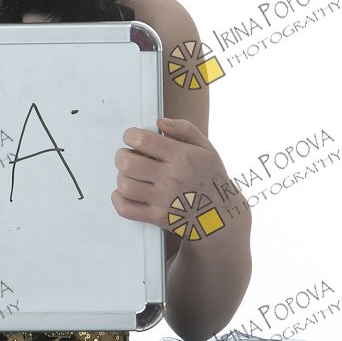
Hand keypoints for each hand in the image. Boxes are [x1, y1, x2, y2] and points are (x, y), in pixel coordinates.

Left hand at [112, 117, 241, 234]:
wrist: (223, 215)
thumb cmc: (211, 178)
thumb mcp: (206, 148)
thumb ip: (185, 129)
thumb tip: (160, 122)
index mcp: (182, 157)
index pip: (142, 140)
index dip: (130, 135)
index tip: (132, 137)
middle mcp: (171, 178)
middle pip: (127, 163)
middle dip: (122, 155)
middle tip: (128, 155)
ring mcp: (164, 200)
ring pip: (125, 186)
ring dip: (122, 177)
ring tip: (131, 175)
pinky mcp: (158, 218)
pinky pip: (126, 209)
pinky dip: (119, 200)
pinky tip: (125, 193)